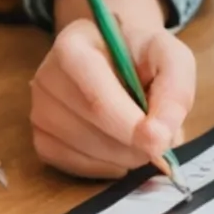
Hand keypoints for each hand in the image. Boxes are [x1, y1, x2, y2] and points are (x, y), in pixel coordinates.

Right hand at [30, 0, 193, 177]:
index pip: (95, 94)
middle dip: (134, 143)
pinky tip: (119, 148)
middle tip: (160, 139)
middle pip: (91, 125)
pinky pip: (76, 167)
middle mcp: (47, 78)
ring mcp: (39, 111)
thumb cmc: (141, 55)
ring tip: (140, 136)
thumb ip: (175, 90)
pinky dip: (107, 166)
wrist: (115, 56)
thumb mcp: (169, 56)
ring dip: (124, 157)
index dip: (129, 124)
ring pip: (84, 151)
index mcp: (73, 46)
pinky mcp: (42, 140)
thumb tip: (162, 137)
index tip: (159, 142)